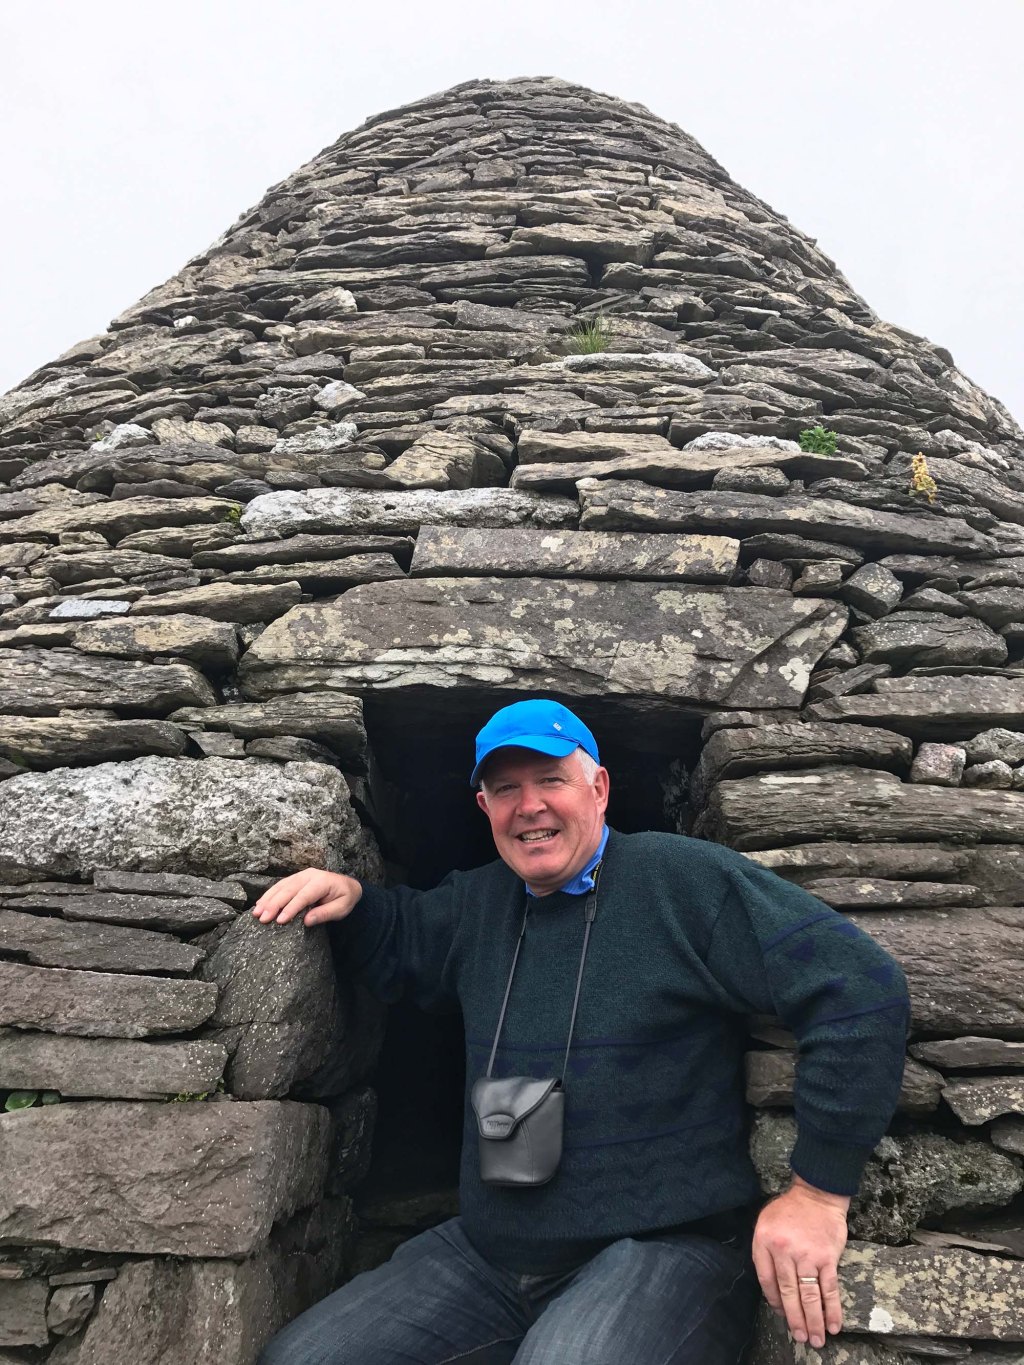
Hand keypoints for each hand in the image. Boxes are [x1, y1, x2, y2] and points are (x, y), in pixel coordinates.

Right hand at [251, 868, 362, 927]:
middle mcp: (309, 875)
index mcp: (322, 882)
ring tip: (257, 913)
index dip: (291, 908)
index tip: (280, 920)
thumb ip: (325, 914)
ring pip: (281, 886)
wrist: (348, 886)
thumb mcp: (342, 909)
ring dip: (268, 899)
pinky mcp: (296, 878)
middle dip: (274, 904)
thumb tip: (307, 921)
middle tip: (262, 918)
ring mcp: (301, 875)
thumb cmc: (345, 898)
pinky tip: (260, 904)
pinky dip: (269, 895)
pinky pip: (280, 885)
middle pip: (289, 890)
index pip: (304, 896)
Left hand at [752, 1175, 849, 1349]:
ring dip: (813, 1321)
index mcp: (765, 1242)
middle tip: (801, 1338)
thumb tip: (773, 1289)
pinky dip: (831, 1309)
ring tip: (817, 1339)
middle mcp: (784, 1251)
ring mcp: (807, 1255)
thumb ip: (765, 1253)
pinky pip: (829, 1288)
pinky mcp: (827, 1258)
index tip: (781, 1314)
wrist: (816, 1195)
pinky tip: (833, 1324)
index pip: (767, 1281)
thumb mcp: (765, 1224)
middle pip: (788, 1293)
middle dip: (794, 1319)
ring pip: (809, 1295)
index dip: (774, 1301)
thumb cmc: (789, 1211)